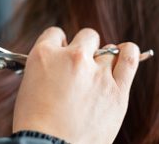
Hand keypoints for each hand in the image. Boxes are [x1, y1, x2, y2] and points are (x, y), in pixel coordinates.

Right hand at [13, 27, 140, 143]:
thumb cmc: (35, 123)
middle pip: (86, 37)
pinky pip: (129, 59)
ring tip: (102, 70)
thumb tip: (62, 64)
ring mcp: (96, 72)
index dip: (59, 46)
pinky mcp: (116, 90)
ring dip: (104, 57)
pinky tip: (125, 54)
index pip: (56, 34)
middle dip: (83, 50)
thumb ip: (48, 69)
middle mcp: (72, 58)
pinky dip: (128, 53)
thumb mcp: (29, 86)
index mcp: (44, 55)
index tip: (62, 56)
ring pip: (109, 49)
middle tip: (80, 68)